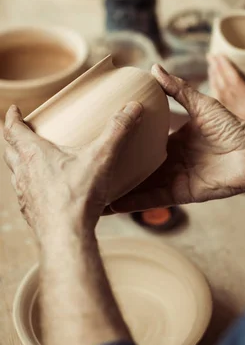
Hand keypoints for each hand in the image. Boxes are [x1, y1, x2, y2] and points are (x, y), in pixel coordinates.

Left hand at [3, 102, 141, 240]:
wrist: (66, 237)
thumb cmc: (77, 197)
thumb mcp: (101, 157)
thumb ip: (117, 131)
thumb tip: (133, 107)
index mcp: (34, 154)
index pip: (13, 130)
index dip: (12, 118)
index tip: (13, 110)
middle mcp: (24, 173)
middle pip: (10, 152)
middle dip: (14, 140)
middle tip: (22, 133)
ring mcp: (25, 195)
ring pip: (16, 174)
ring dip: (21, 164)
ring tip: (35, 161)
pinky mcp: (32, 213)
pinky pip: (27, 195)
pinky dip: (32, 187)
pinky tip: (48, 191)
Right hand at [107, 65, 244, 213]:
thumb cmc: (232, 128)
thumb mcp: (200, 104)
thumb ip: (177, 89)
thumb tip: (154, 67)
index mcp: (173, 141)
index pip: (143, 143)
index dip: (124, 142)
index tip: (100, 138)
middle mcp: (171, 161)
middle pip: (138, 167)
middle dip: (117, 169)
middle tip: (88, 168)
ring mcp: (175, 179)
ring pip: (141, 185)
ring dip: (120, 189)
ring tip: (93, 191)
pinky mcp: (182, 193)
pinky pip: (155, 199)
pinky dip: (135, 202)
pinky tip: (113, 205)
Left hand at [208, 45, 244, 131]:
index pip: (232, 82)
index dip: (224, 67)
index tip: (217, 54)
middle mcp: (241, 118)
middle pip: (222, 91)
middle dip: (215, 73)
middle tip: (211, 58)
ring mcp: (240, 126)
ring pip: (221, 102)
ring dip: (215, 84)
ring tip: (212, 71)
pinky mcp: (242, 130)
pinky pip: (225, 111)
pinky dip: (219, 98)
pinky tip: (218, 91)